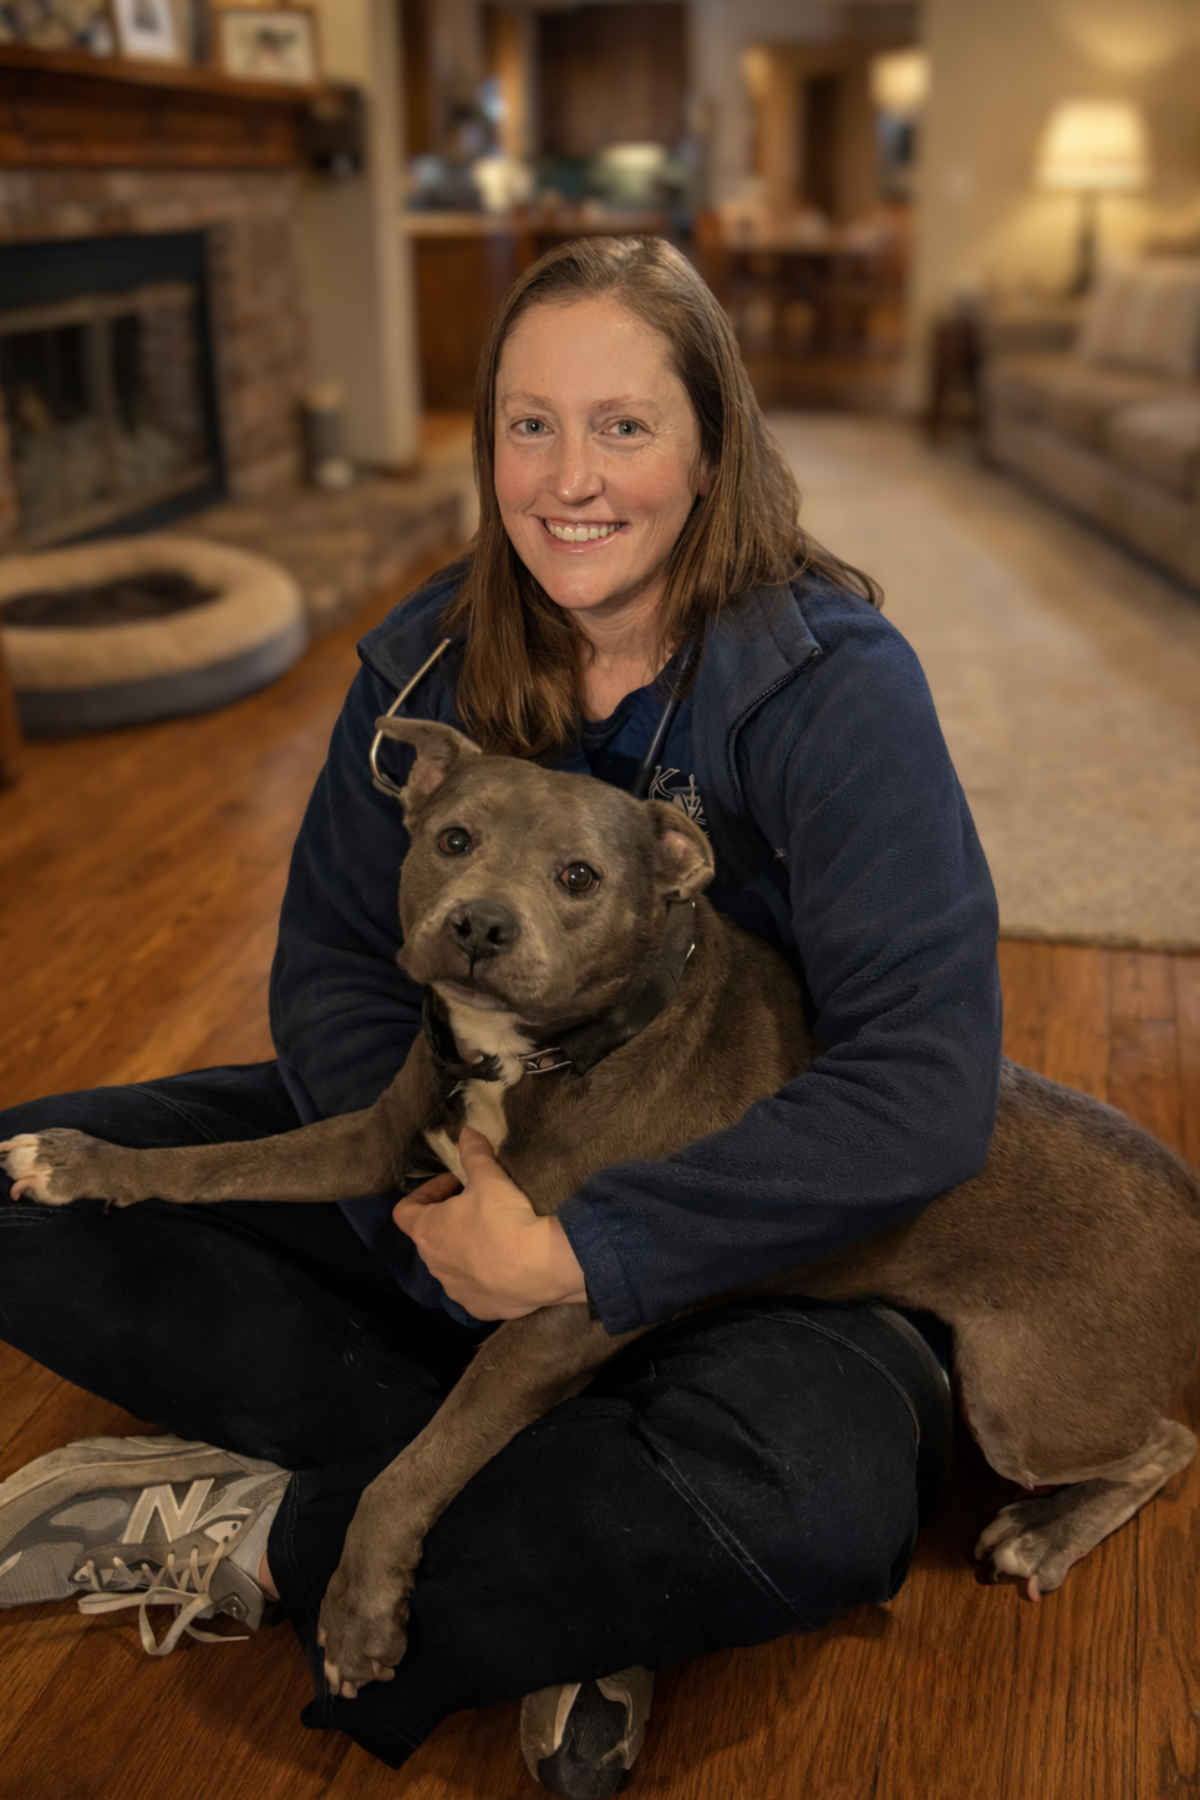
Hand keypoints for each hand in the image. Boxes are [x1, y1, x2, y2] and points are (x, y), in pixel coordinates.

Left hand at [392, 1127, 587, 1319]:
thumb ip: (474, 1154)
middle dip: (448, 1218)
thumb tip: (466, 1131)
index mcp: (427, 1231)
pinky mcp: (477, 1307)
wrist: (539, 1266)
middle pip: (430, 1237)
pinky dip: (483, 1275)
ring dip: (464, 1248)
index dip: (425, 1192)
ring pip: (451, 1265)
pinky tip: (506, 1265)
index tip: (453, 1183)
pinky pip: (473, 1288)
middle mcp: (433, 1264)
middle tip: (476, 1204)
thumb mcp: (490, 1178)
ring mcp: (454, 1289)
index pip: (405, 1211)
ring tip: (494, 1235)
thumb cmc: (504, 1218)